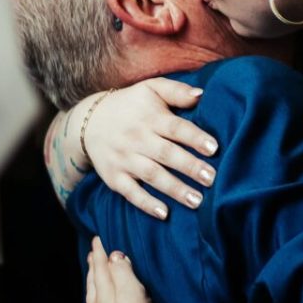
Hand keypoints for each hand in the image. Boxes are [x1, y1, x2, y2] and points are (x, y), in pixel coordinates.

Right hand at [83, 78, 218, 219]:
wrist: (89, 121)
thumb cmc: (131, 105)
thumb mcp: (151, 89)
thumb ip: (177, 91)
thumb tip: (202, 95)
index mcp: (150, 117)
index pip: (176, 128)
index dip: (194, 138)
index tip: (214, 148)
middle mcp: (137, 139)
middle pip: (166, 154)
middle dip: (190, 167)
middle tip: (212, 179)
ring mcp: (124, 159)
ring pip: (152, 175)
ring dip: (174, 189)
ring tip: (197, 201)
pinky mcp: (114, 177)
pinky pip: (130, 192)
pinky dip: (146, 204)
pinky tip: (164, 213)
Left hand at [83, 237, 161, 302]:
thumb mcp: (134, 293)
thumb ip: (123, 272)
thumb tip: (113, 256)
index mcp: (105, 294)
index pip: (100, 268)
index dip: (99, 253)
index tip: (97, 239)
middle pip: (93, 284)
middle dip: (93, 267)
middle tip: (92, 255)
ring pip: (90, 302)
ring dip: (91, 287)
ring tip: (92, 279)